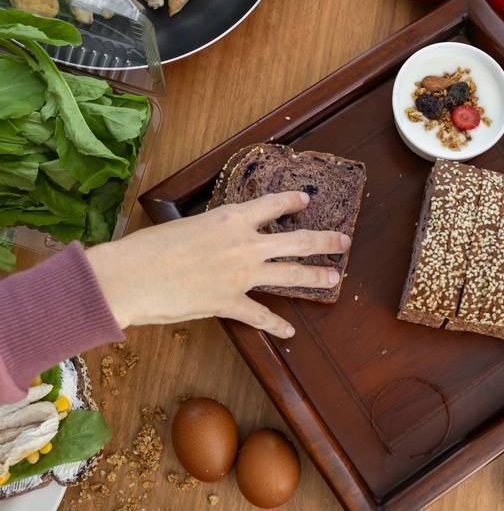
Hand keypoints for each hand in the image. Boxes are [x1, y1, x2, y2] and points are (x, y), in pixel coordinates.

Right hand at [85, 191, 349, 337]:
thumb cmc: (149, 247)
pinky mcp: (230, 302)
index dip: (293, 201)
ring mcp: (241, 274)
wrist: (131, 276)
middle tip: (343, 241)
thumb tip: (221, 234)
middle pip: (297, 241)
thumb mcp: (187, 225)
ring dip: (316, 276)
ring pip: (291, 275)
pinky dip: (277, 325)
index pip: (272, 205)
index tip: (307, 200)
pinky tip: (290, 331)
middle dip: (325, 241)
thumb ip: (213, 230)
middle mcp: (244, 244)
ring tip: (334, 277)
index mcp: (231, 217)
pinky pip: (262, 316)